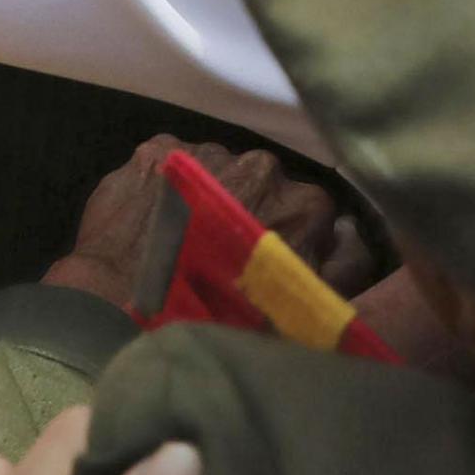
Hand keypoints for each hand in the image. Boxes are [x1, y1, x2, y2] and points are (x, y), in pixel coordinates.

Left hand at [41, 134, 366, 311]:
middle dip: (251, 209)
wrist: (124, 316)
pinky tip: (154, 223)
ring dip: (208, 195)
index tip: (272, 261)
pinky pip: (172, 163)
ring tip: (185, 239)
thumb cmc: (221, 324)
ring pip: (217, 169)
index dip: (295, 236)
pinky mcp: (154, 151)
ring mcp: (204, 151)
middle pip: (264, 183)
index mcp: (305, 202)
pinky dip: (167, 187)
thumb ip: (345, 269)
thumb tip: (351, 236)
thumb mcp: (302, 313)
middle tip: (225, 252)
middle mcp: (261, 163)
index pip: (313, 210)